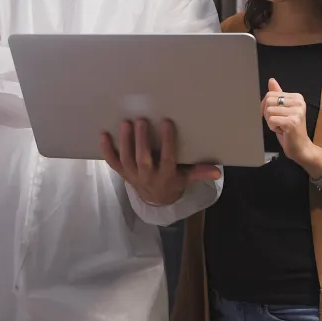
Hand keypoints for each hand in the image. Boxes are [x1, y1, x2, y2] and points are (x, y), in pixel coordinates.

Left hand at [100, 118, 221, 206]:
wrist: (154, 200)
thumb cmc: (173, 182)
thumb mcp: (186, 179)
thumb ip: (199, 173)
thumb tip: (218, 171)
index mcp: (166, 177)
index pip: (167, 158)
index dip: (167, 141)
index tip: (167, 122)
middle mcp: (147, 177)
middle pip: (143, 159)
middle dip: (141, 141)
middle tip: (141, 120)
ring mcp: (132, 176)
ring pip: (126, 159)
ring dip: (125, 142)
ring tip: (126, 123)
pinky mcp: (122, 173)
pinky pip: (112, 162)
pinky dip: (106, 150)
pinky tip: (103, 134)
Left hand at [262, 79, 321, 175]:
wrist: (300, 147)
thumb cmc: (289, 129)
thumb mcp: (282, 110)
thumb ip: (278, 95)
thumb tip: (271, 80)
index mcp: (297, 97)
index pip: (270, 94)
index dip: (266, 107)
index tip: (277, 115)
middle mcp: (299, 102)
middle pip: (268, 101)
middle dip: (268, 114)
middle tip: (278, 122)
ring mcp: (296, 112)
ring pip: (268, 111)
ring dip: (271, 122)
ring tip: (281, 126)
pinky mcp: (292, 122)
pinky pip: (271, 120)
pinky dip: (272, 127)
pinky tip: (282, 131)